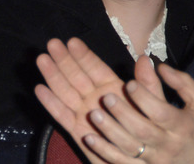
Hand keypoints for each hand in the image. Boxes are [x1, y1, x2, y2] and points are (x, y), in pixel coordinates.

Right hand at [35, 38, 163, 162]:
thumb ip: (147, 85)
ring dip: (53, 76)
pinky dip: (51, 103)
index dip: (84, 56)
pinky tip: (40, 89)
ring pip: (65, 91)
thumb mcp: (153, 106)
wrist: (137, 160)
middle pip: (76, 76)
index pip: (95, 68)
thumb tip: (145, 59)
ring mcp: (83, 112)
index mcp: (112, 89)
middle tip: (52, 44)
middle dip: (64, 60)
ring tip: (42, 59)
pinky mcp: (76, 130)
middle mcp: (94, 98)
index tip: (72, 42)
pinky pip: (62, 115)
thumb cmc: (147, 132)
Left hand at [82, 64, 193, 163]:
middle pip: (142, 130)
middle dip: (123, 113)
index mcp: (182, 126)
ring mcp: (155, 159)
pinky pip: (121, 162)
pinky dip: (104, 152)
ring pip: (129, 148)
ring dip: (109, 132)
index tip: (128, 83)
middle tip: (106, 97)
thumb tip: (160, 66)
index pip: (161, 112)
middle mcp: (168, 144)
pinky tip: (88, 138)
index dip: (144, 98)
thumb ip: (183, 82)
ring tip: (94, 114)